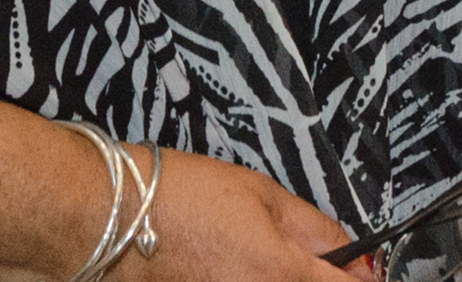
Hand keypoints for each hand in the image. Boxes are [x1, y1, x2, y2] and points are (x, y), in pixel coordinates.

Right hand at [0, 117, 359, 281]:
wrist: (96, 223)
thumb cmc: (166, 195)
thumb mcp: (255, 189)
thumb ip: (309, 225)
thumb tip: (348, 248)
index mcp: (277, 271)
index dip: (366, 277)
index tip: (365, 268)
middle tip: (317, 264)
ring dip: (280, 281)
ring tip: (252, 259)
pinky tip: (230, 269)